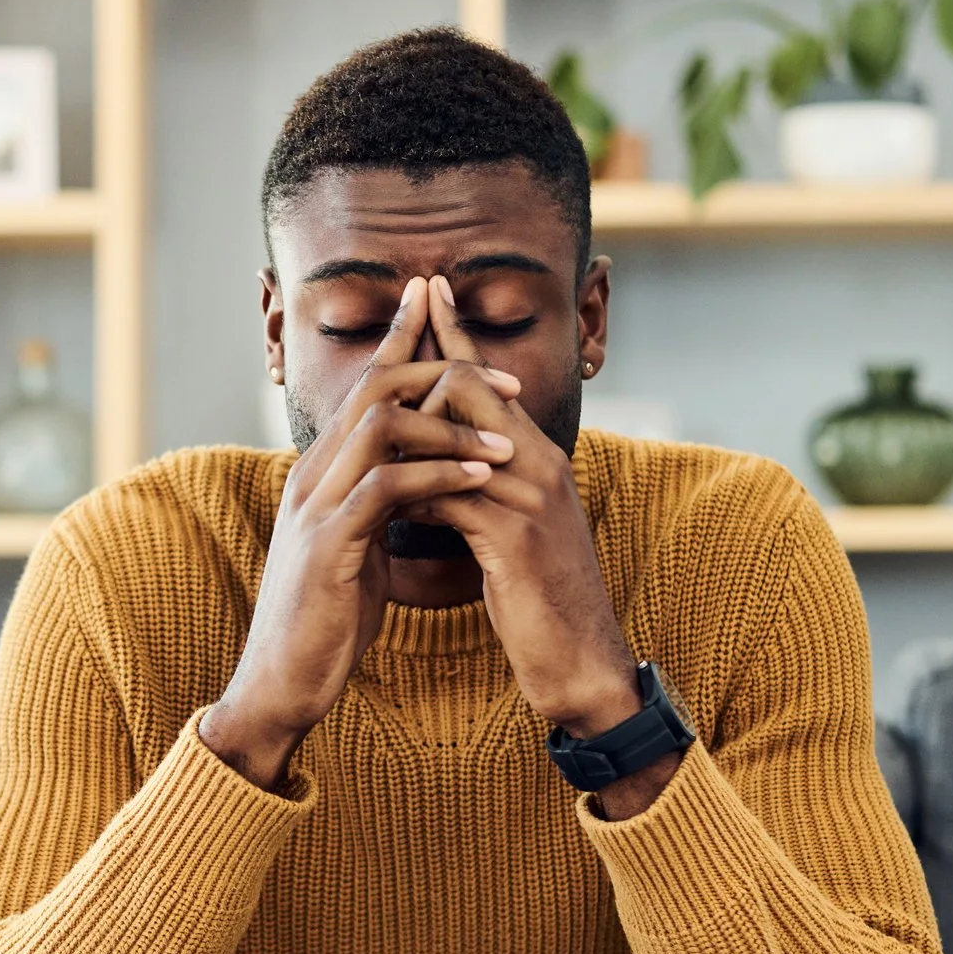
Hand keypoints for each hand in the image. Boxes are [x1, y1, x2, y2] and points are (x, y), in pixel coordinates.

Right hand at [201, 277, 520, 789]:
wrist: (282, 682)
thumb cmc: (324, 621)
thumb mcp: (354, 547)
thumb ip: (375, 507)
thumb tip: (412, 482)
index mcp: (320, 473)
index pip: (363, 387)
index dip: (403, 341)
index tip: (444, 309)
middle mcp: (311, 477)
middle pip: (371, 387)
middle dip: (439, 367)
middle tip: (503, 376)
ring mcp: (315, 508)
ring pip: (379, 427)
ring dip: (449, 425)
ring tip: (504, 440)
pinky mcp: (329, 546)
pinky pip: (386, 488)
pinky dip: (437, 476)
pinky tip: (478, 478)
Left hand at [407, 276, 646, 744]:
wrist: (582, 662)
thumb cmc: (541, 601)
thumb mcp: (510, 535)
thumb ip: (480, 492)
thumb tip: (431, 471)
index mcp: (537, 458)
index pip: (491, 378)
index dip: (457, 333)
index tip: (426, 291)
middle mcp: (539, 464)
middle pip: (471, 383)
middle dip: (423, 368)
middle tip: (392, 353)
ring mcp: (531, 498)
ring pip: (456, 432)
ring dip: (406, 431)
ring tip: (370, 431)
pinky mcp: (515, 538)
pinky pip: (450, 495)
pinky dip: (413, 492)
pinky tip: (386, 502)